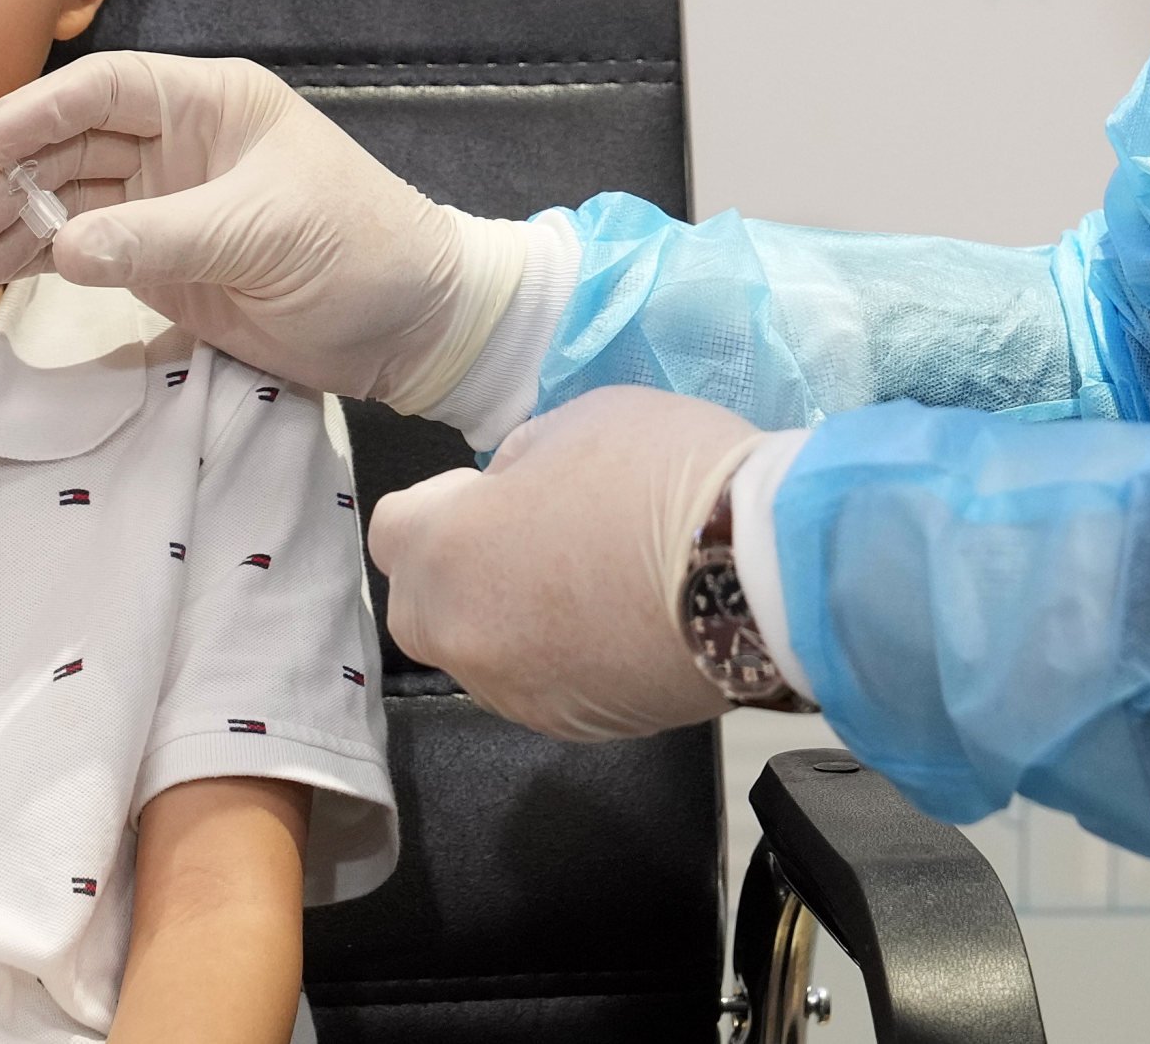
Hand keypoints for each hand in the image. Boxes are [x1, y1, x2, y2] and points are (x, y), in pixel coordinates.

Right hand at [0, 50, 529, 413]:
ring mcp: (164, 202)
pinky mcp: (160, 259)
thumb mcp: (261, 233)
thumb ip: (159, 238)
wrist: (413, 323)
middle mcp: (179, 141)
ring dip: (11, 225)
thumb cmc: (356, 249)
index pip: (105, 88)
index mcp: (212, 102)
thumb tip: (65, 247)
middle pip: (71, 144)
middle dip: (10, 180)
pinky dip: (35, 261)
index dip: (36, 110)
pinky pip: (81, 248)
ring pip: (66, 199)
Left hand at [368, 387, 767, 741]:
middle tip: (534, 536)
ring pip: (486, 652)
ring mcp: (518, 693)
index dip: (441, 504)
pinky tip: (625, 622)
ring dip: (515, 619)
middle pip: (426, 605)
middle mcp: (462, 638)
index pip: (392, 530)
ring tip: (592, 583)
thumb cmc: (660, 476)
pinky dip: (567, 656)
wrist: (757, 573)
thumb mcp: (577, 421)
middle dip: (461, 572)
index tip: (494, 490)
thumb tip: (515, 491)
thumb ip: (522, 463)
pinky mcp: (577, 728)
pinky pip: (545, 683)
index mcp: (444, 552)